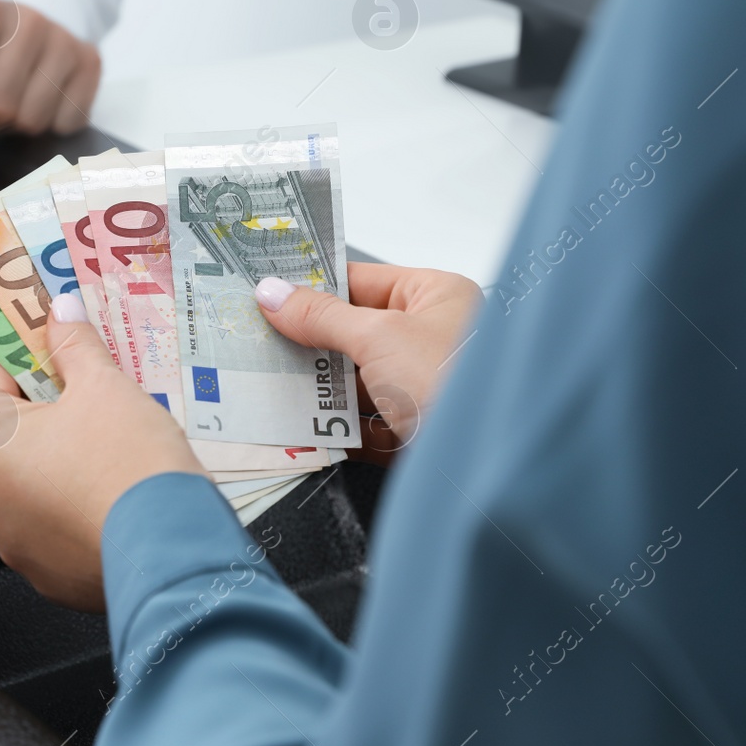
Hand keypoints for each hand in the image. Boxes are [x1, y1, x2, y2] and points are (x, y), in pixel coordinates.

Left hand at [0, 292, 204, 610]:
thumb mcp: (104, 386)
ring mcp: (14, 540)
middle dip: (55, 407)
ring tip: (117, 444)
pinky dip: (82, 504)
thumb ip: (74, 344)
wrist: (170, 553)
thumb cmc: (129, 467)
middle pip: (15, 429)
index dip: (29, 352)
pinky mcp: (48, 572)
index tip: (58, 342)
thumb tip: (60, 314)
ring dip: (68, 457)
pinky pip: (59, 523)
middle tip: (100, 392)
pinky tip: (118, 489)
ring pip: (37, 478)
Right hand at [256, 263, 482, 461]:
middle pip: (354, 333)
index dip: (312, 286)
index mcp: (436, 297)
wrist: (491, 464)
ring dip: (317, 390)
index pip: (360, 281)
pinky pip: (365, 428)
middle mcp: (432, 339)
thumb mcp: (380, 337)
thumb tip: (273, 294)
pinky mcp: (415, 435)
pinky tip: (301, 430)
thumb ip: (322, 316)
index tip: (265, 292)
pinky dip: (335, 431)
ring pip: (356, 384)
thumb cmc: (454, 381)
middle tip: (254, 341)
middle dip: (308, 342)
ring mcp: (424, 389)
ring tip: (267, 385)